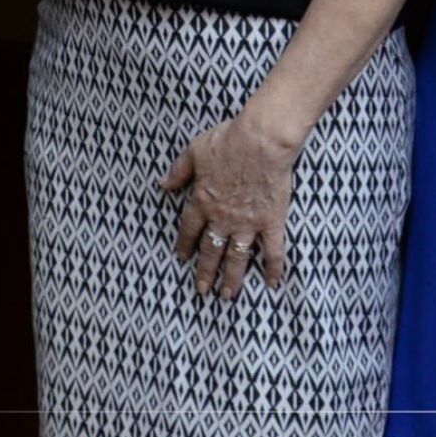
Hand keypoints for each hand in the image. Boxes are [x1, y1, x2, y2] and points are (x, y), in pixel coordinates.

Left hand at [161, 107, 300, 296]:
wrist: (261, 141)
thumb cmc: (227, 141)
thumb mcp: (194, 152)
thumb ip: (178, 172)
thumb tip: (162, 186)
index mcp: (202, 201)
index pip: (189, 229)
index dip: (184, 244)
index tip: (181, 257)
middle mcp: (222, 217)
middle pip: (211, 250)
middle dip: (205, 271)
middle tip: (201, 289)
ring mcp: (248, 223)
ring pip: (237, 257)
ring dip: (232, 278)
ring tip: (226, 295)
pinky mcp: (271, 221)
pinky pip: (273, 250)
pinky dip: (273, 268)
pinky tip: (272, 283)